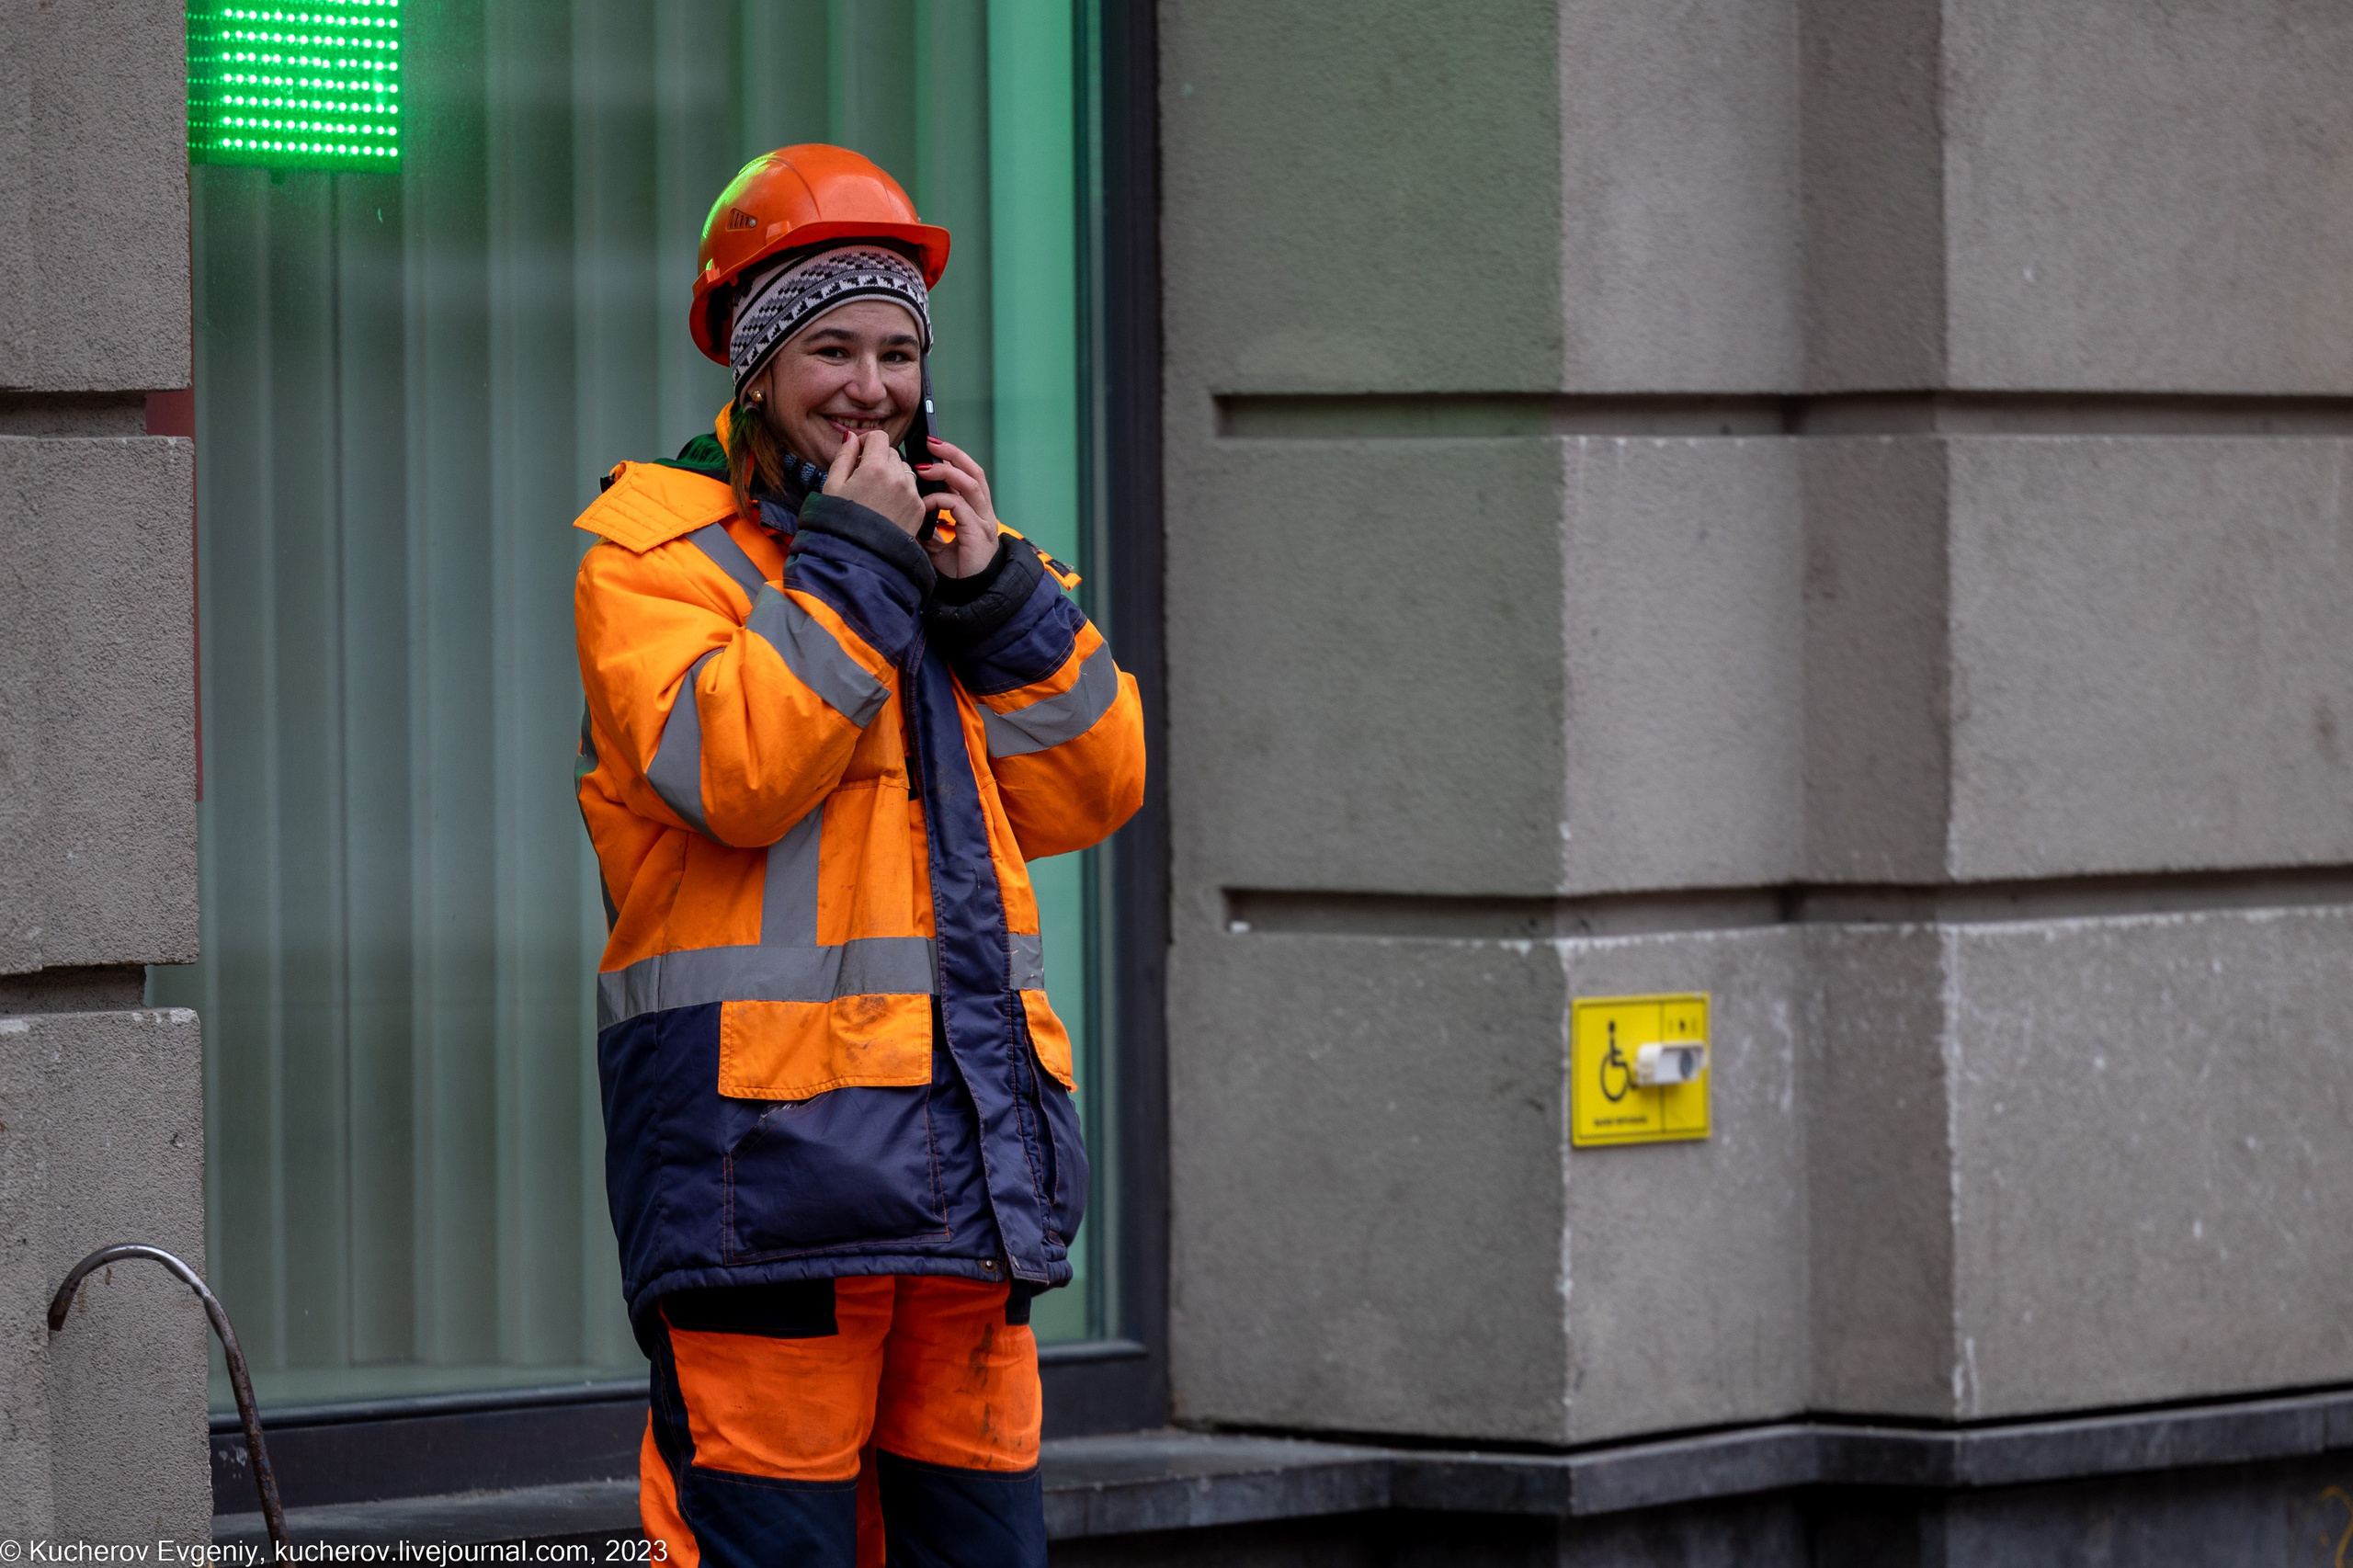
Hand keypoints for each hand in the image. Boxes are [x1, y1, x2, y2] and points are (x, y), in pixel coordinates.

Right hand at [823, 428, 923, 535]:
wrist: (861, 557)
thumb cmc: (841, 525)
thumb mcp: (832, 487)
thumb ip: (843, 456)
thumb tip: (851, 438)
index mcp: (875, 469)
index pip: (879, 437)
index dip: (866, 442)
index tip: (859, 454)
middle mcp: (898, 478)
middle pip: (891, 452)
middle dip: (877, 459)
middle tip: (863, 478)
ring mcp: (911, 494)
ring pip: (903, 469)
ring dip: (891, 474)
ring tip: (875, 495)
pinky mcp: (918, 508)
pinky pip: (911, 488)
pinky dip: (900, 491)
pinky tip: (885, 507)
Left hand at [916, 437, 1002, 578]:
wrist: (972, 593)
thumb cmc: (958, 569)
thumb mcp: (937, 542)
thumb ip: (928, 525)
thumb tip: (907, 511)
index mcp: (975, 510)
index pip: (967, 474)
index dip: (951, 458)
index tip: (930, 446)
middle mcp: (982, 511)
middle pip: (973, 470)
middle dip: (952, 453)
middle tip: (930, 442)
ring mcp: (983, 520)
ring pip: (970, 482)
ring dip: (946, 471)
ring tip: (923, 468)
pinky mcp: (978, 532)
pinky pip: (959, 506)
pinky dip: (940, 500)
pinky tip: (925, 503)